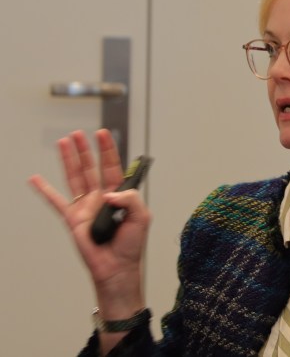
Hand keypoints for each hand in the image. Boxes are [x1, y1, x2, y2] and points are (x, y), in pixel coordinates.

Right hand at [28, 129, 148, 315]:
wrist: (117, 268)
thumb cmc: (131, 245)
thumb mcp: (142, 217)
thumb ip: (131, 199)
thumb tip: (109, 193)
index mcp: (119, 194)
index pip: (113, 166)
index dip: (108, 149)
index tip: (102, 134)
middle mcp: (101, 197)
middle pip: (91, 167)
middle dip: (85, 149)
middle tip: (78, 133)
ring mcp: (85, 207)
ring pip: (74, 178)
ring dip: (68, 160)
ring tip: (63, 142)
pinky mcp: (73, 220)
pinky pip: (56, 202)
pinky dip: (45, 190)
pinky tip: (36, 179)